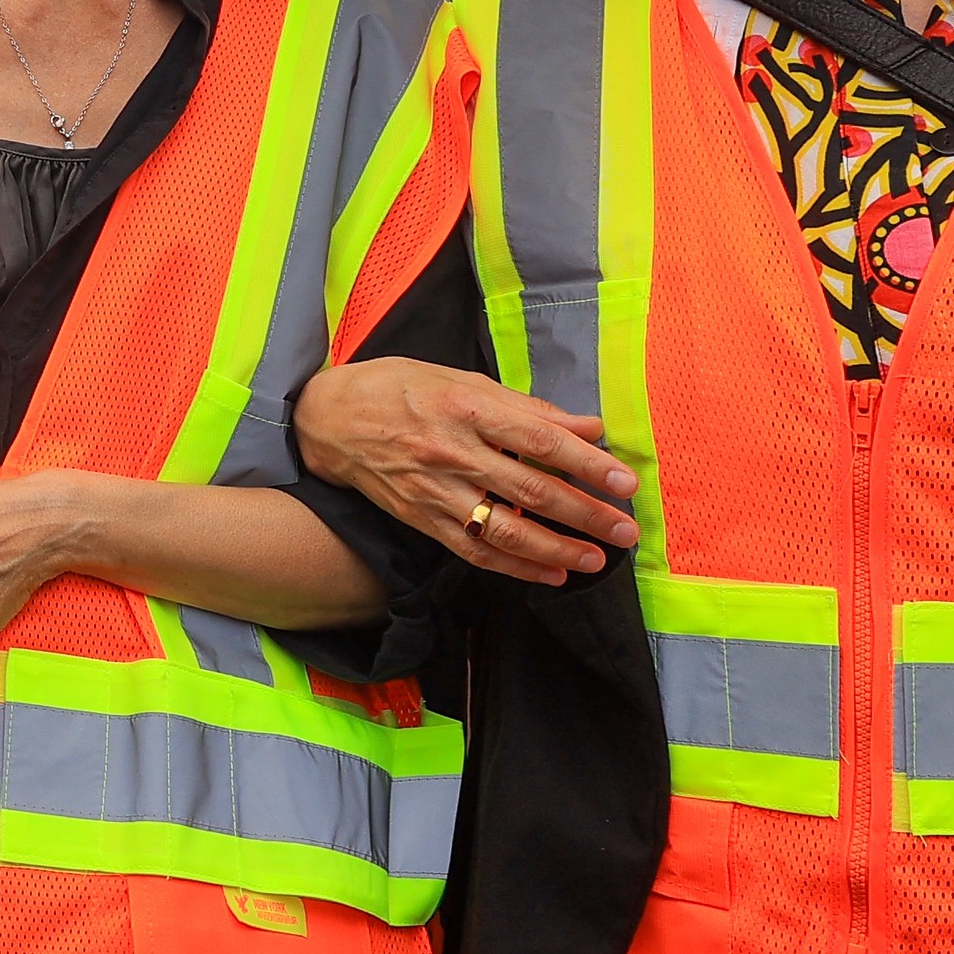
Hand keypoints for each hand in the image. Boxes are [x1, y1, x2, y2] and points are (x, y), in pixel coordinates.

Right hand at [289, 360, 634, 586]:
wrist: (328, 420)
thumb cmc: (399, 388)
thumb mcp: (461, 379)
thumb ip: (526, 407)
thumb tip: (587, 424)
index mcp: (468, 408)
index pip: (540, 440)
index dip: (587, 463)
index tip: (624, 481)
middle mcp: (453, 452)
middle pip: (532, 491)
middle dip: (586, 514)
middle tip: (626, 529)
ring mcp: (437, 491)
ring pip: (506, 530)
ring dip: (557, 549)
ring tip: (597, 559)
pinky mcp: (423, 519)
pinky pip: (475, 550)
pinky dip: (516, 568)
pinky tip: (550, 574)